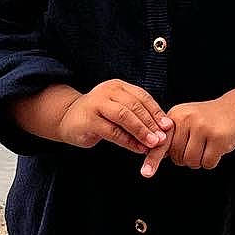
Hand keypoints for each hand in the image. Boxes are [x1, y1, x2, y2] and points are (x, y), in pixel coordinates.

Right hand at [59, 80, 173, 155]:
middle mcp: (107, 91)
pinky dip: (128, 141)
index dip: (156, 111)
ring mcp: (96, 104)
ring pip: (124, 116)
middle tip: (163, 137)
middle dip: (151, 123)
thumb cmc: (98, 116)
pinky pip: (113, 131)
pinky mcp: (89, 121)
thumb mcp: (118, 109)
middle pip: (134, 106)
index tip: (168, 126)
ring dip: (141, 131)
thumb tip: (163, 127)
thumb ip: (136, 114)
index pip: (142, 97)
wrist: (67, 119)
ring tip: (153, 143)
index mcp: (118, 86)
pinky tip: (138, 148)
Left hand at [139, 97, 234, 176]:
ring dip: (199, 160)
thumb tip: (157, 155)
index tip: (146, 172)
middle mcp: (188, 119)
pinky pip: (207, 163)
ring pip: (191, 161)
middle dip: (186, 157)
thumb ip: (172, 136)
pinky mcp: (218, 137)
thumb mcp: (186, 120)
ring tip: (206, 146)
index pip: (162, 142)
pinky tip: (216, 148)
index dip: (153, 158)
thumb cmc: (209, 119)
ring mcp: (204, 127)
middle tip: (197, 146)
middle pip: (177, 156)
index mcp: (176, 115)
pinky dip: (212, 161)